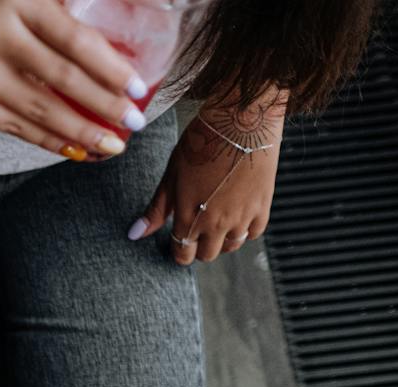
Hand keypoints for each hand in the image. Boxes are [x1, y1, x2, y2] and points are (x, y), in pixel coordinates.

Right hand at [0, 0, 148, 160]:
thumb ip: (56, 14)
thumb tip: (113, 49)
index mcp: (15, 3)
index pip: (74, 41)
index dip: (109, 68)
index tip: (137, 88)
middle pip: (61, 81)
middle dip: (103, 106)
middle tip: (134, 123)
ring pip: (40, 111)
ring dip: (81, 132)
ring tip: (112, 144)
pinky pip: (16, 127)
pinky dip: (48, 140)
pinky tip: (74, 148)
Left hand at [131, 104, 284, 264]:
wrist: (240, 121)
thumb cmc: (201, 144)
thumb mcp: (171, 175)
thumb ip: (156, 209)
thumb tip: (134, 234)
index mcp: (188, 217)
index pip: (182, 253)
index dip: (179, 251)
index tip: (179, 242)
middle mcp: (215, 223)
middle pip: (207, 254)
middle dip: (199, 246)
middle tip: (197, 230)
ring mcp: (241, 217)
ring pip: (231, 246)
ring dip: (222, 239)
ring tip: (217, 221)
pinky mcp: (263, 206)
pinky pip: (254, 232)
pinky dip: (245, 229)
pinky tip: (238, 214)